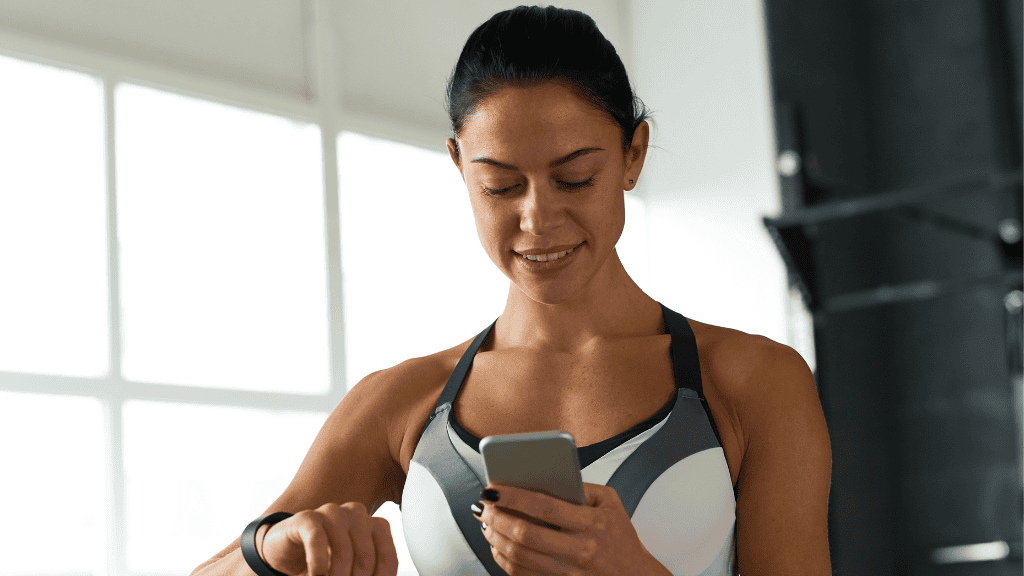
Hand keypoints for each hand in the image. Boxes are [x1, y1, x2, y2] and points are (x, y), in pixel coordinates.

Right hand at [259, 502, 398, 575]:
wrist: (286, 553)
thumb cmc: (326, 561)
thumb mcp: (351, 569)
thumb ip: (366, 574)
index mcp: (374, 526)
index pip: (388, 558)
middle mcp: (357, 514)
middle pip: (366, 556)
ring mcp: (332, 512)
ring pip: (343, 549)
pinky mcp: (307, 517)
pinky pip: (317, 539)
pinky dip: (318, 564)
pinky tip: (315, 575)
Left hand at [475, 483, 668, 575]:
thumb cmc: (621, 537)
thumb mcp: (610, 503)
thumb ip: (580, 486)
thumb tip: (544, 476)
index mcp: (593, 524)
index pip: (546, 507)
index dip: (515, 497)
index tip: (494, 488)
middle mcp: (580, 550)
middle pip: (527, 534)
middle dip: (498, 518)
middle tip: (484, 505)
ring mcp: (569, 572)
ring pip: (520, 556)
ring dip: (496, 538)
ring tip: (486, 522)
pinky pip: (522, 573)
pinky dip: (503, 559)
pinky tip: (497, 545)